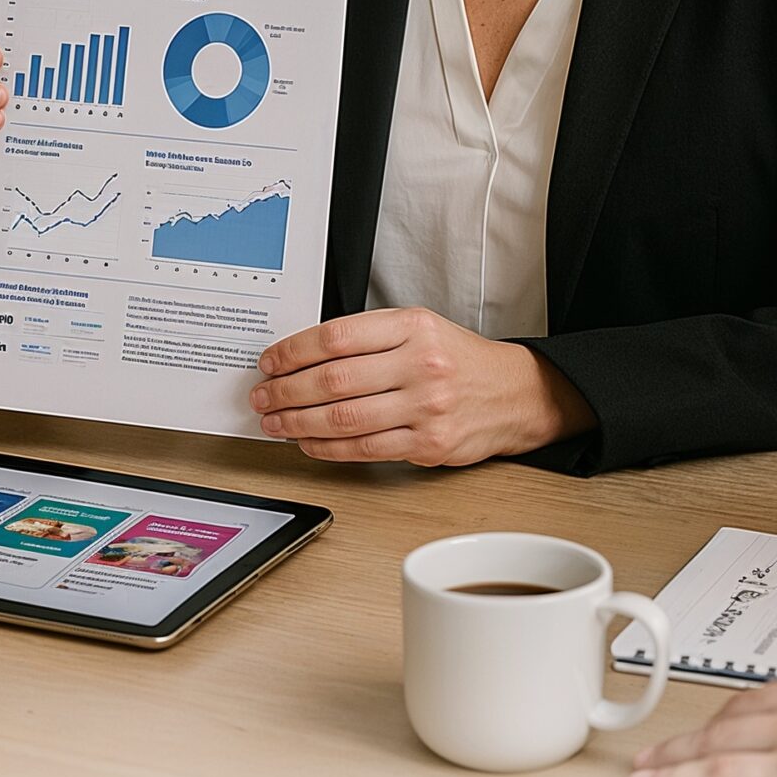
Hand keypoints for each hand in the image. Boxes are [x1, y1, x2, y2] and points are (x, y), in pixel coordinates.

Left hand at [249, 307, 594, 464]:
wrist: (514, 394)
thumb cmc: (459, 360)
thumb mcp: (421, 328)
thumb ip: (370, 337)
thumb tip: (303, 356)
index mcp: (414, 327)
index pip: (337, 337)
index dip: (293, 351)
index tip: (270, 361)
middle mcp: (421, 365)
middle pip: (334, 380)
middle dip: (286, 391)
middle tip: (262, 396)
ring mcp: (426, 407)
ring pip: (344, 418)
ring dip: (298, 423)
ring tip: (275, 422)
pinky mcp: (429, 444)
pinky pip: (365, 449)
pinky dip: (328, 448)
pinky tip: (309, 443)